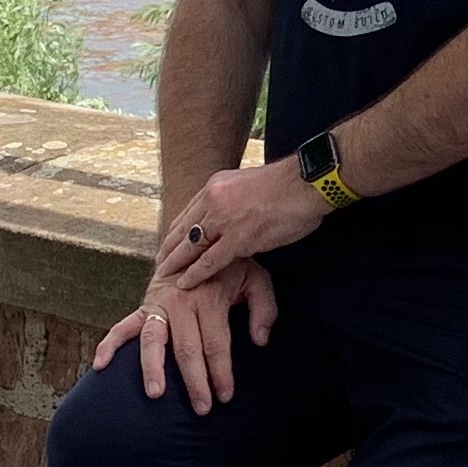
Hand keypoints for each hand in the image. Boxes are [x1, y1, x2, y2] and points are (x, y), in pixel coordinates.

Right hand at [90, 257, 278, 413]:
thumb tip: (259, 341)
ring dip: (153, 368)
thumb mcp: (256, 278)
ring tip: (155, 394)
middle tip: (202, 409)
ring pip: (153, 341)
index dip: (221, 372)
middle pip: (186, 348)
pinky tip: (100, 365)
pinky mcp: (143, 307)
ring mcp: (158, 305)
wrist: (197, 242)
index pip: (216, 343)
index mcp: (209, 297)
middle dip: (194, 381)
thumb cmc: (229, 269)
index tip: (225, 396)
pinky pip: (123, 327)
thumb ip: (264, 308)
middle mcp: (181, 302)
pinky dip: (109, 345)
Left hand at [157, 155, 327, 292]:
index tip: (169, 244)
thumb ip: (236, 200)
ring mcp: (224, 219)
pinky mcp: (238, 237)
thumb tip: (234, 214)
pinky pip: (209, 260)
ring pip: (191, 245)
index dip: (177, 231)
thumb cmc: (290, 187)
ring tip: (164, 276)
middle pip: (183, 229)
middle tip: (159, 264)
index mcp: (216, 185)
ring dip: (176, 263)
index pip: (189, 213)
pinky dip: (195, 273)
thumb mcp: (250, 185)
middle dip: (169, 248)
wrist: (307, 183)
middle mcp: (213, 199)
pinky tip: (184, 283)